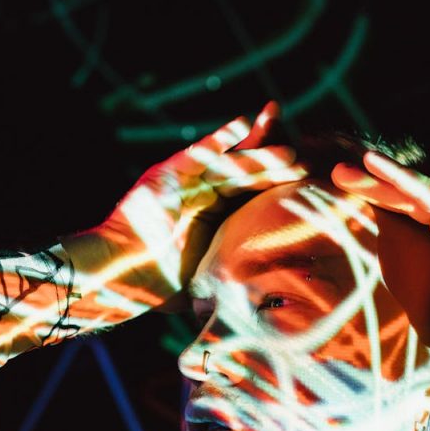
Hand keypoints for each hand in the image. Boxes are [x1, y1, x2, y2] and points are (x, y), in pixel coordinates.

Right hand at [94, 101, 305, 308]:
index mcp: (218, 216)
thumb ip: (233, 282)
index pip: (255, 195)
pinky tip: (243, 124)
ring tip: (286, 146)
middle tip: (304, 157)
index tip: (308, 178)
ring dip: (258, 152)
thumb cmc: (161, 285)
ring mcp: (189, 182)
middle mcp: (206, 194)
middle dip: (274, 161)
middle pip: (248, 172)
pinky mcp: (170, 173)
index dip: (279, 184)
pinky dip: (220, 139)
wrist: (121, 273)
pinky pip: (200, 153)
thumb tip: (269, 306)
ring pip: (231, 162)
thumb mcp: (208, 282)